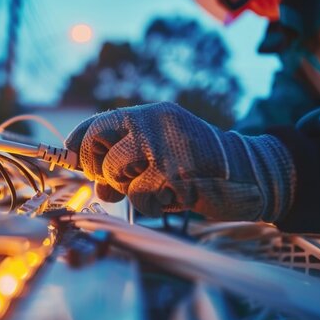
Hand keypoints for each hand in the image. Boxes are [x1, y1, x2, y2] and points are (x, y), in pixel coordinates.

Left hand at [65, 102, 295, 219]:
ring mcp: (164, 149)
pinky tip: (172, 198)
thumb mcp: (164, 150)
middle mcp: (154, 124)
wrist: (250, 171)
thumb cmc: (200, 164)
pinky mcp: (174, 176)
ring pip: (115, 174)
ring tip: (155, 189)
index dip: (78, 140)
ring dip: (129, 191)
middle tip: (114, 180)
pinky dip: (150, 205)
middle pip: (97, 144)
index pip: (99, 121)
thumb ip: (130, 160)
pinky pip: (139, 198)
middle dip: (99, 168)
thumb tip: (96, 183)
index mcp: (150, 114)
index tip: (69, 153)